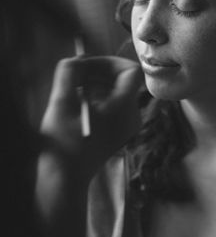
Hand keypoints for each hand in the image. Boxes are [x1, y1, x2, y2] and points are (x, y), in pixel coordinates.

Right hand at [39, 56, 143, 174]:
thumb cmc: (63, 141)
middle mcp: (133, 116)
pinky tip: (77, 102)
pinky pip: (114, 105)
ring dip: (96, 84)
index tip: (86, 64)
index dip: (109, 61)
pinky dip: (97, 97)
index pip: (131, 70)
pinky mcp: (120, 132)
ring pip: (118, 92)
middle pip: (124, 80)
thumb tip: (77, 58)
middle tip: (73, 74)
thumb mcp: (61, 102)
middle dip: (98, 72)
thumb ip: (69, 74)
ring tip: (71, 88)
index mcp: (124, 107)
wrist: (66, 178)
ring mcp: (128, 125)